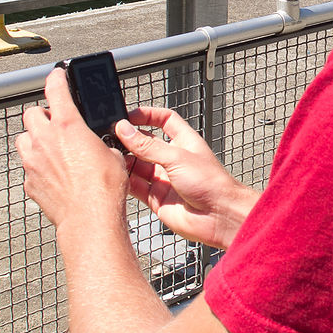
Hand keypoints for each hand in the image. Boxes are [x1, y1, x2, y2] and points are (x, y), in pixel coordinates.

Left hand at [16, 69, 127, 233]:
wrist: (90, 218)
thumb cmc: (103, 189)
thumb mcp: (113, 155)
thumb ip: (99, 143)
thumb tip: (99, 146)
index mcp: (67, 125)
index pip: (56, 89)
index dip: (56, 78)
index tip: (57, 75)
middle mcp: (44, 139)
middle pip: (32, 113)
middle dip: (43, 115)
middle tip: (56, 124)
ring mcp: (32, 160)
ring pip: (23, 139)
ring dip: (34, 139)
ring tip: (51, 148)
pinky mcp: (29, 181)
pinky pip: (27, 166)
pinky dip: (37, 166)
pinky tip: (53, 174)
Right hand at [113, 105, 258, 249]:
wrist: (220, 217)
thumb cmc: (212, 184)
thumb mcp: (177, 157)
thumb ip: (148, 146)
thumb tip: (125, 130)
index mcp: (184, 142)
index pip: (164, 120)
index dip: (147, 115)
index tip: (129, 116)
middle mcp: (173, 159)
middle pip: (146, 143)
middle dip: (130, 140)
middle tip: (112, 137)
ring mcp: (164, 179)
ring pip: (138, 166)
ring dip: (125, 162)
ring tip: (112, 157)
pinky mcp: (157, 199)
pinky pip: (136, 187)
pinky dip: (125, 182)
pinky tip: (118, 176)